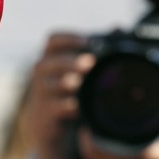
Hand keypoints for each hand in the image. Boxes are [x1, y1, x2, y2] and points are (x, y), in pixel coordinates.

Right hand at [20, 33, 93, 158]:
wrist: (50, 130)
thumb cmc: (70, 94)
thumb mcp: (81, 73)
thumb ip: (98, 51)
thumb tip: (118, 27)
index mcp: (53, 60)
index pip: (52, 41)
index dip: (67, 38)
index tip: (86, 41)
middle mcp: (43, 76)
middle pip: (45, 63)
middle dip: (67, 62)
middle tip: (89, 63)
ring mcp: (40, 97)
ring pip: (45, 85)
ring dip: (65, 82)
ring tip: (80, 84)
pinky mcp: (44, 118)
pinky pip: (51, 109)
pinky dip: (65, 107)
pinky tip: (77, 107)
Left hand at [79, 88, 158, 158]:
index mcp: (137, 150)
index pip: (111, 121)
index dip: (107, 104)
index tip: (110, 91)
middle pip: (96, 130)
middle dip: (99, 113)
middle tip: (105, 99)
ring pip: (90, 143)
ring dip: (93, 129)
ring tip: (101, 112)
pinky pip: (91, 155)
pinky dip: (91, 144)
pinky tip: (97, 133)